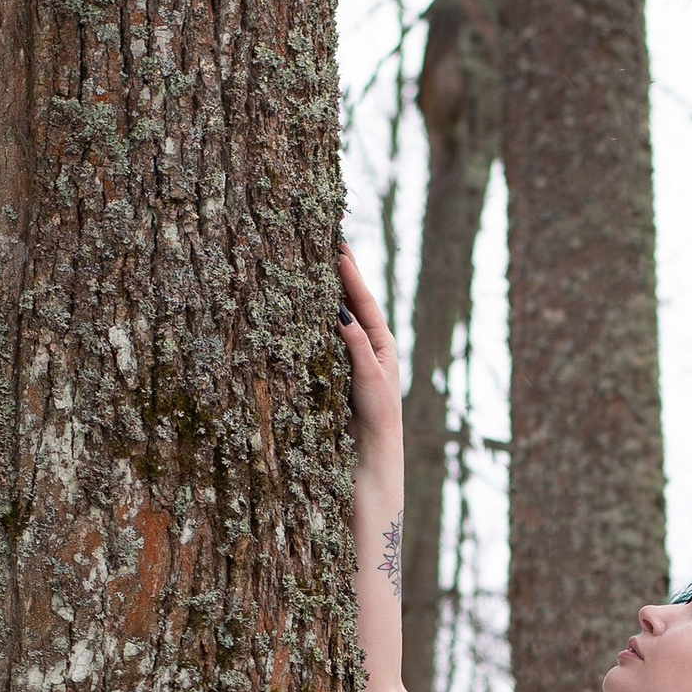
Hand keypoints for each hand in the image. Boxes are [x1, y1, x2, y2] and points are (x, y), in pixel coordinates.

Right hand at [339, 244, 402, 459]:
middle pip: (353, 302)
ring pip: (339, 317)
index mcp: (382, 342)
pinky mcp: (337, 367)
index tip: (340, 250)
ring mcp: (352, 354)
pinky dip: (320, 317)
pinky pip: (327, 335)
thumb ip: (356, 345)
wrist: (370, 446)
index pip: (364, 302)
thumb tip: (340, 313)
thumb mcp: (369, 375)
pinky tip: (310, 304)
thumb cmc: (376, 412)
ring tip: (320, 264)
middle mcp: (368, 343)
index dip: (351, 276)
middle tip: (332, 245)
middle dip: (342, 275)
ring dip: (330, 292)